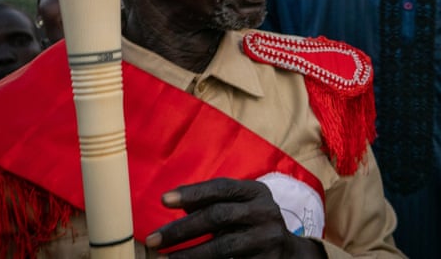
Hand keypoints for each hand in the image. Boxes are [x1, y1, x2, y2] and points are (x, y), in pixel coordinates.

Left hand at [145, 178, 323, 257]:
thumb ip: (211, 202)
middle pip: (218, 216)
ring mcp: (267, 239)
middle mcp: (265, 212)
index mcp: (257, 192)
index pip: (222, 188)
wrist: (288, 253)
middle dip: (182, 229)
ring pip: (223, 247)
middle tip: (153, 239)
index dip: (193, 193)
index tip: (164, 200)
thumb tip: (173, 200)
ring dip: (189, 255)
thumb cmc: (251, 225)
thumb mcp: (239, 206)